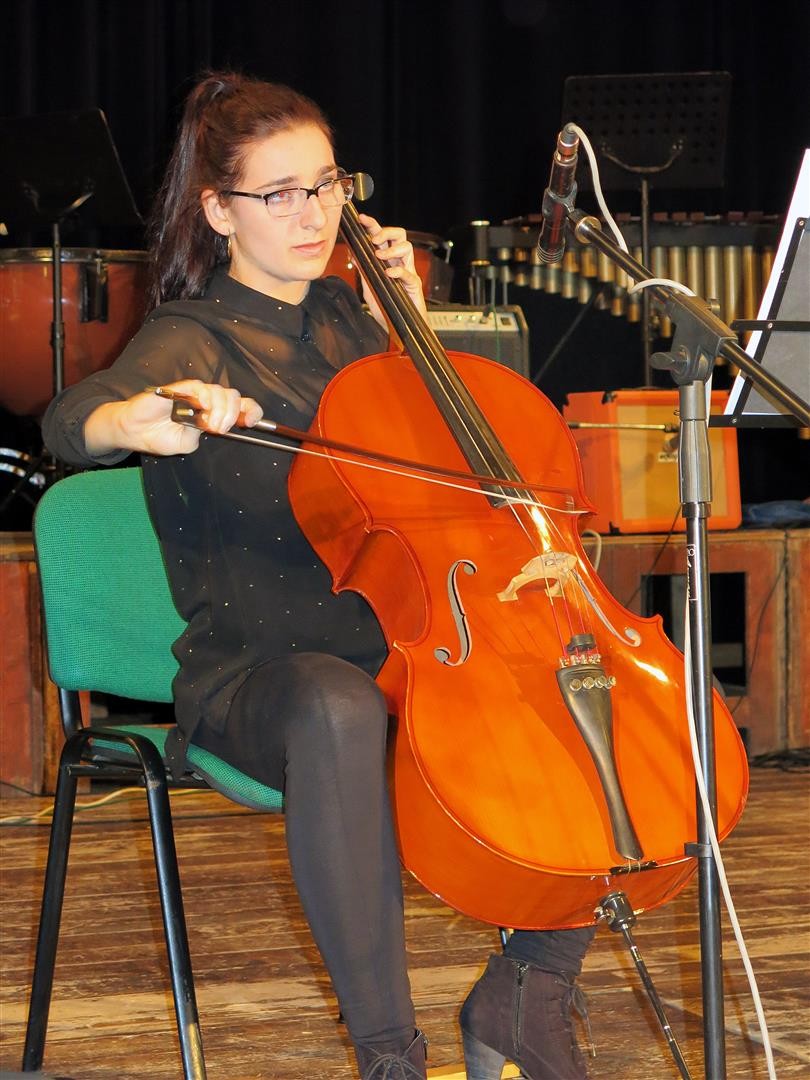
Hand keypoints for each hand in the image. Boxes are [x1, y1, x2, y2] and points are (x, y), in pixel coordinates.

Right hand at [84, 380, 262, 457]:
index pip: (242, 407)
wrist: (135, 432)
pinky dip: (203, 397)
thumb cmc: (160, 436)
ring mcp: (194, 393)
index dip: (251, 411)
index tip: (252, 422)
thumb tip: (217, 425)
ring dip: (219, 409)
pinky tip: (201, 408)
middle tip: (220, 429)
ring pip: (219, 391)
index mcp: (214, 414)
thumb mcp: (188, 443)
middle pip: (233, 397)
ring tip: (210, 425)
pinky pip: (197, 387)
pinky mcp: (179, 388)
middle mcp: (208, 401)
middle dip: (233, 413)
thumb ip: (203, 434)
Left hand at [358, 213, 426, 328]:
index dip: (373, 225)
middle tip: (374, 240)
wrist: (398, 328)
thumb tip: (353, 254)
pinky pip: (408, 273)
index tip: (362, 219)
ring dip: (391, 250)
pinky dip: (398, 271)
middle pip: (399, 235)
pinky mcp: (414, 286)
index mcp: (388, 261)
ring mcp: (408, 273)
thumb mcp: (369, 286)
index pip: (383, 237)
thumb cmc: (387, 308)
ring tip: (380, 258)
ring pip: (407, 247)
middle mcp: (399, 263)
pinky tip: (388, 273)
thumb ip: (364, 270)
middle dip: (386, 232)